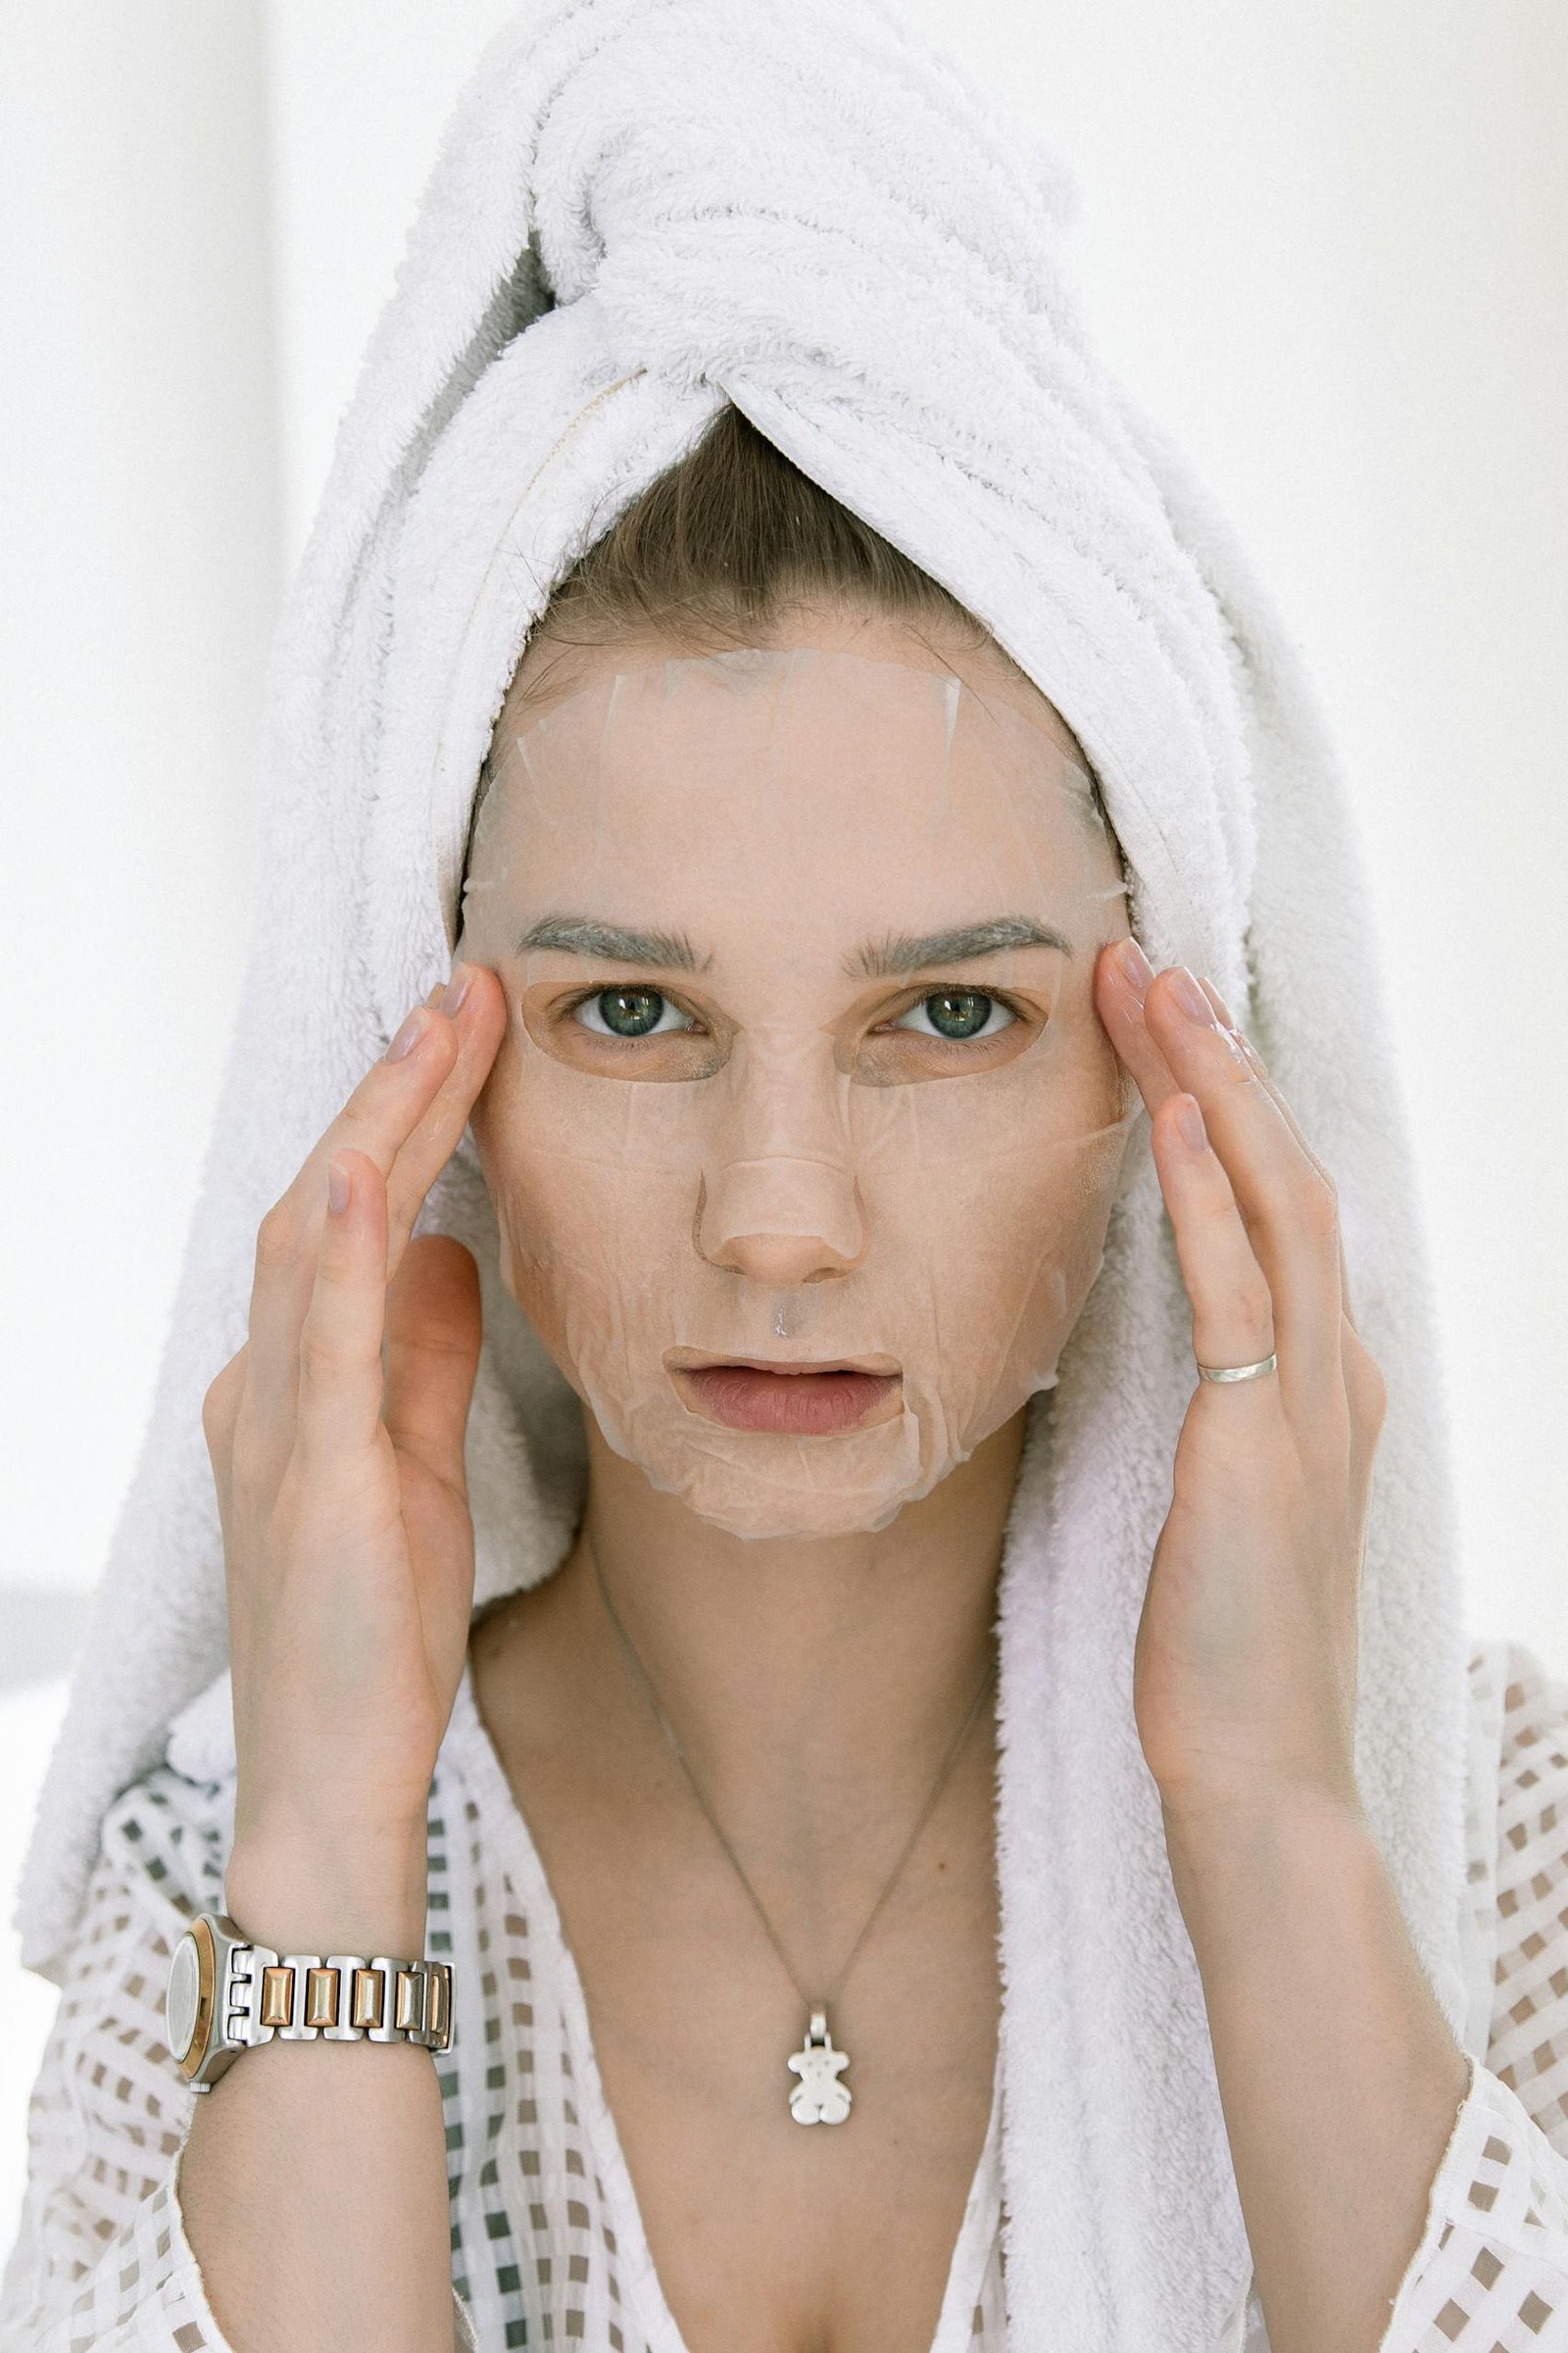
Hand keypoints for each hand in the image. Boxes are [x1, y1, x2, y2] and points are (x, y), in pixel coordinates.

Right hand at [201, 963, 507, 1878]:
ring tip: (435, 1024)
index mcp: (295, 1381)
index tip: (471, 1030)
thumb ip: (421, 1361)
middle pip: (323, 1199)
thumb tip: (448, 1256)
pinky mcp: (305, 1481)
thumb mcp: (414, 1468)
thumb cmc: (369, 1634)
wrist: (330, 1783)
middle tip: (465, 985)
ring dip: (374, 1125)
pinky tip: (362, 1168)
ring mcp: (273, 1427)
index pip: (351, 1216)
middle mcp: (264, 1383)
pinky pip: (314, 1343)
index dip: (408, 1118)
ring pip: (309, 1238)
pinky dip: (332, 1246)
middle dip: (396, 1088)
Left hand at [1093, 938, 1387, 1835]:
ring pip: (1275, 1205)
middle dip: (1217, 1059)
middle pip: (1286, 1174)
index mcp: (1331, 1383)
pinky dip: (1209, 1199)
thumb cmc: (1225, 1650)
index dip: (1226, 1103)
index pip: (1281, 1205)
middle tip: (1145, 961)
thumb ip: (1223, 1416)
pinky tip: (1175, 1118)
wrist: (1261, 1779)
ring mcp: (1313, 1407)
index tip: (1159, 1022)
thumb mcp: (1225, 1503)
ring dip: (1213, 1089)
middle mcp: (1341, 1374)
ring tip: (1153, 989)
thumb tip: (1184, 1356)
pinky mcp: (1259, 1447)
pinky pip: (1236, 1297)